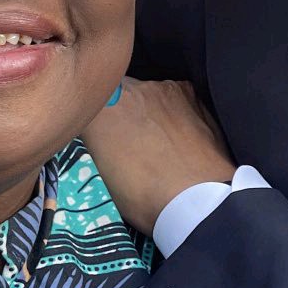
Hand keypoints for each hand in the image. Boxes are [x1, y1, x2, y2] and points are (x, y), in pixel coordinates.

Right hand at [81, 78, 236, 236]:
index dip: (94, 117)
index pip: (88, 103)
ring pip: (148, 93)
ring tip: (161, 141)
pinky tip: (181, 135)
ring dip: (150, 109)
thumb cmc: (146, 196)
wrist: (198, 200)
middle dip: (122, 110)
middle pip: (118, 92)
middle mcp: (127, 89)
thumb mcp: (106, 172)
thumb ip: (101, 140)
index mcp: (98, 111)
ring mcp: (160, 87)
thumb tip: (105, 132)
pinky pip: (174, 97)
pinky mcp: (189, 92)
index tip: (101, 133)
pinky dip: (175, 111)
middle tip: (133, 140)